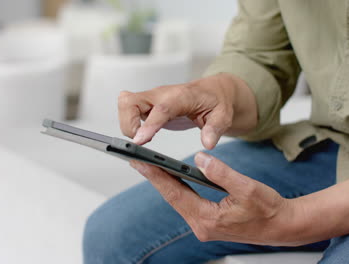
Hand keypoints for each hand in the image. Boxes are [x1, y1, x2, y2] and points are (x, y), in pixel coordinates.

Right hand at [118, 73, 257, 149]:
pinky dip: (129, 124)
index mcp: (181, 96)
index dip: (148, 124)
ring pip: (125, 104)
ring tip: (144, 139)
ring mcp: (152, 98)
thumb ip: (215, 128)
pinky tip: (144, 135)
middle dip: (128, 124)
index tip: (139, 140)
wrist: (213, 91)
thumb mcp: (224, 115)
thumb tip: (207, 143)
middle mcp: (162, 94)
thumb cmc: (216, 101)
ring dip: (127, 124)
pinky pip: (128, 110)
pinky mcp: (147, 105)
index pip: (161, 108)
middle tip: (141, 141)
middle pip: (130, 101)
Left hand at [130, 152, 297, 245]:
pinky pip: (187, 202)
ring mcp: (204, 225)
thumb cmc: (268, 210)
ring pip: (178, 200)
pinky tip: (172, 177)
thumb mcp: (247, 188)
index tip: (140, 162)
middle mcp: (202, 226)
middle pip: (172, 198)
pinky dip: (177, 188)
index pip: (175, 194)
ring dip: (164, 182)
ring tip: (150, 164)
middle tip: (137, 159)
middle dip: (154, 177)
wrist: (282, 226)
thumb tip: (200, 159)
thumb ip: (222, 173)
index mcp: (208, 219)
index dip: (156, 176)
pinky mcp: (208, 222)